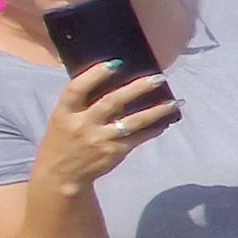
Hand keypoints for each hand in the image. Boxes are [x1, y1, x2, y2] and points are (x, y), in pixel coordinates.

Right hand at [32, 61, 178, 193]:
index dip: (95, 74)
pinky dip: (154, 129)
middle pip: (112, 102)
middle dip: (138, 88)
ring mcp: (100, 139)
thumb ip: (82, 103)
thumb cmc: (64, 140)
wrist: (61, 175)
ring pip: (133, 121)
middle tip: (160, 77)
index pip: (77, 88)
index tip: (116, 63)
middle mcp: (82, 124)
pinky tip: (166, 121)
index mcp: (64, 112)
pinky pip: (139, 137)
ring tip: (176, 102)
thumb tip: (115, 82)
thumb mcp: (63, 119)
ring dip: (157, 110)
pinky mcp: (114, 152)